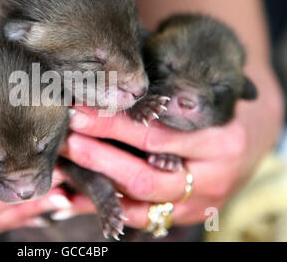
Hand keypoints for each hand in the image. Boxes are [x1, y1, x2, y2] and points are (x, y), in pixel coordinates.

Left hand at [59, 102, 277, 228]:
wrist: (246, 142)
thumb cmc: (212, 111)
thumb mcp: (197, 98)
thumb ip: (161, 99)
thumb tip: (104, 89)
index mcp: (218, 141)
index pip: (156, 135)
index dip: (113, 125)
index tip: (78, 111)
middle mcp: (211, 178)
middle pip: (145, 175)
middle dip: (99, 158)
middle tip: (65, 140)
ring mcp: (199, 203)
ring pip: (141, 202)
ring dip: (97, 187)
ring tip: (62, 171)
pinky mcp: (186, 216)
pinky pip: (142, 218)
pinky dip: (108, 207)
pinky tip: (76, 197)